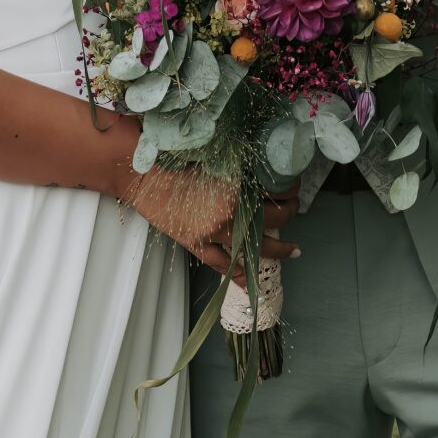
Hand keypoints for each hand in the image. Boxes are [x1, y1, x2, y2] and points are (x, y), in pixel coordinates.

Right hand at [120, 171, 298, 274]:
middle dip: (289, 211)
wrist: (142, 176)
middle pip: (273, 217)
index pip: (276, 190)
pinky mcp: (196, 243)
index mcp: (236, 185)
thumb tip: (260, 166)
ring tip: (295, 251)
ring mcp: (214, 232)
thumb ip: (238, 164)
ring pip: (255, 246)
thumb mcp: (214, 155)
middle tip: (295, 206)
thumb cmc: (173, 157)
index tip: (294, 182)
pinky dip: (238, 274)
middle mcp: (230, 212)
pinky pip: (221, 264)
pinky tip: (252, 281)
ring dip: (279, 248)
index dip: (290, 187)